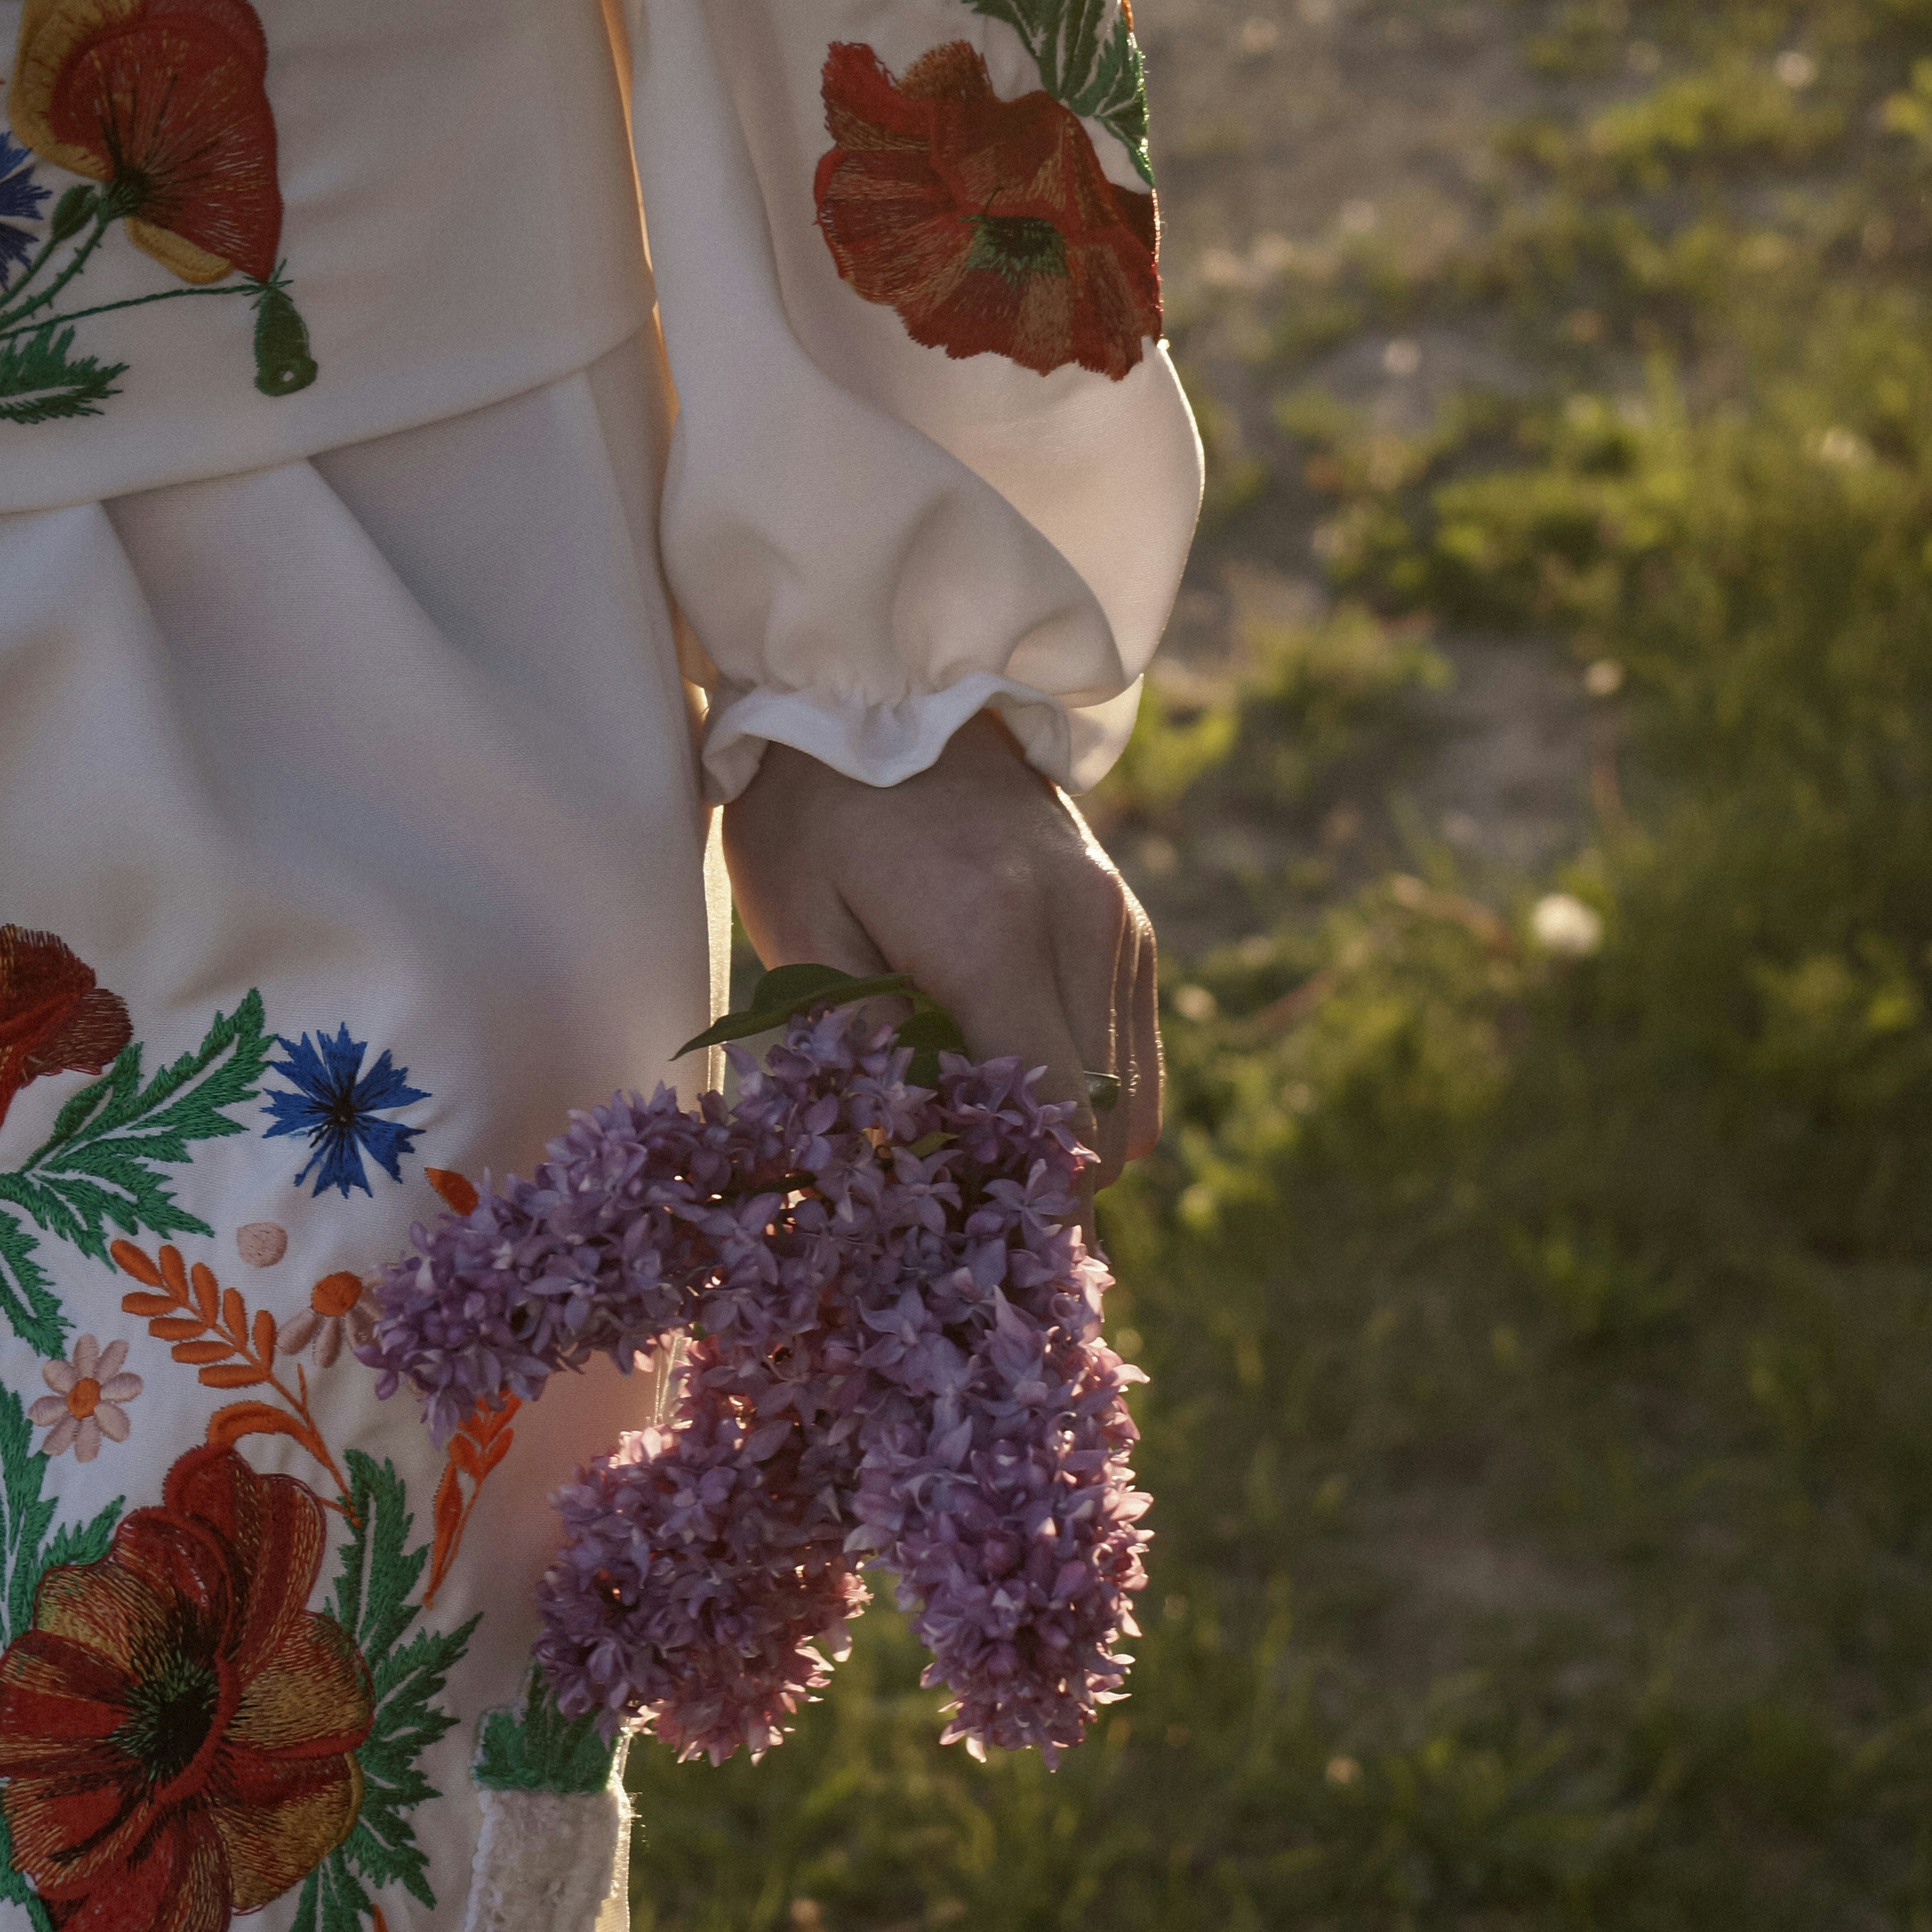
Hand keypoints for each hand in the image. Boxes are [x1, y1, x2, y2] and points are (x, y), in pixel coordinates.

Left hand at [721, 714, 1161, 1184]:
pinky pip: (1128, 1054)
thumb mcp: (800, 929)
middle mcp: (1085, 932)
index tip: (966, 1246)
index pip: (1057, 1126)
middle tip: (957, 1208)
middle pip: (1108, 1134)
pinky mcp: (1126, 923)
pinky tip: (1001, 1072)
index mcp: (998, 938)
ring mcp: (1119, 925)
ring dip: (1062, 1141)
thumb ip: (862, 1049)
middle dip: (1040, 1186)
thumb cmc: (813, 811)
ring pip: (1131, 1106)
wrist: (882, 685)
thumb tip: (913, 1156)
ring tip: (973, 1138)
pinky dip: (1079, 1090)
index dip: (1022, 1204)